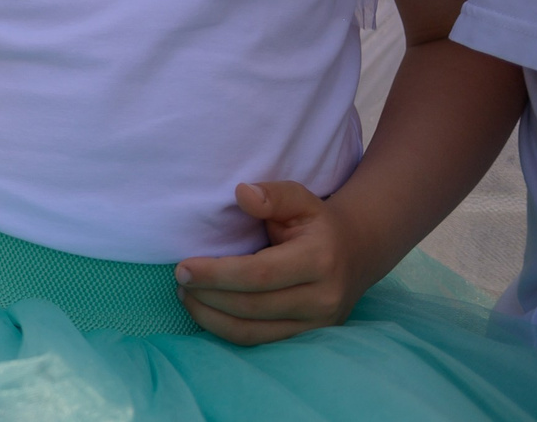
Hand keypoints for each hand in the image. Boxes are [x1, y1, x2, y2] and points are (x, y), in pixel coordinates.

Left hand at [174, 180, 374, 343]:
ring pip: (253, 332)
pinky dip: (227, 331)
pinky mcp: (309, 337)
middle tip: (180, 280)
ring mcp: (318, 324)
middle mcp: (322, 298)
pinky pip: (261, 342)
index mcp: (319, 260)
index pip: (259, 274)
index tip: (183, 267)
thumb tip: (243, 194)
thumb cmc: (317, 224)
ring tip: (187, 296)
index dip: (217, 274)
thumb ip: (272, 194)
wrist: (356, 254)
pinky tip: (207, 313)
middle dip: (208, 296)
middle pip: (252, 306)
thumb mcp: (300, 199)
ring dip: (211, 318)